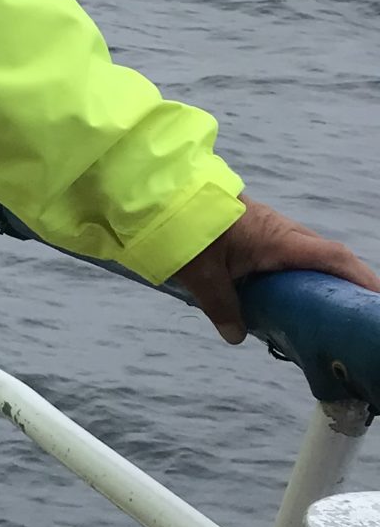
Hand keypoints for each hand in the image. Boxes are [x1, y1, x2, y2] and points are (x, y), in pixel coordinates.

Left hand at [177, 199, 379, 343]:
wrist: (166, 190)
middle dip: (348, 281)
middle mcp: (283, 231)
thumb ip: (221, 306)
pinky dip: (300, 270)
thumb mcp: (201, 273)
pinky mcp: (258, 228)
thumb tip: (236, 336)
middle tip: (356, 310)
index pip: (331, 258)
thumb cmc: (187, 228)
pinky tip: (292, 292)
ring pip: (308, 253)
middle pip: (328, 256)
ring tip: (330, 307)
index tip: (375, 298)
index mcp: (278, 240)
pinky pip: (290, 250)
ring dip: (322, 276)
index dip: (359, 278)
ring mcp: (272, 227)